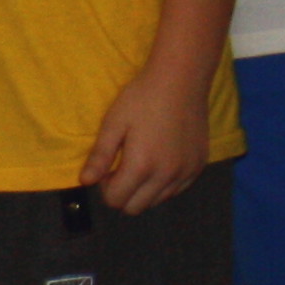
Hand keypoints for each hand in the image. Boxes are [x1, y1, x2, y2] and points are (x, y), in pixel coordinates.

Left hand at [83, 65, 215, 215]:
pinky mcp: (200, 164)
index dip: (105, 188)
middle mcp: (167, 174)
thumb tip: (85, 182)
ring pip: (157, 201)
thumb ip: (100, 157)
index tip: (107, 168)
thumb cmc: (142, 98)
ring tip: (141, 162)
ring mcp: (187, 170)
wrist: (182, 78)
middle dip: (122, 193)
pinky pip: (177, 189)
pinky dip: (164, 184)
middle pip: (135, 207)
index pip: (115, 200)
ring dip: (143, 190)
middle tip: (121, 167)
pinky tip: (160, 161)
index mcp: (142, 166)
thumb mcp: (113, 124)